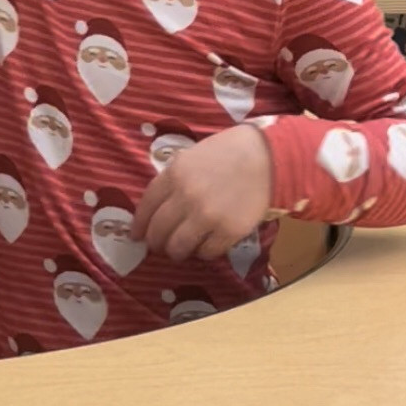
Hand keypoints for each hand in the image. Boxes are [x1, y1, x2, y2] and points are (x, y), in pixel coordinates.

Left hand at [131, 124, 272, 263]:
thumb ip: (173, 178)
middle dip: (156, 243)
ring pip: (178, 247)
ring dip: (176, 252)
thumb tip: (158, 204)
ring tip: (180, 251)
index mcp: (173, 175)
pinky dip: (203, 253)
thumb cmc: (229, 152)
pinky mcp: (229, 231)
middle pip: (159, 231)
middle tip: (159, 246)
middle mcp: (186, 197)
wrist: (268, 157)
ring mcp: (207, 216)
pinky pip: (207, 252)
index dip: (139, 225)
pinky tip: (206, 246)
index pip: (146, 207)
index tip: (137, 235)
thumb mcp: (192, 156)